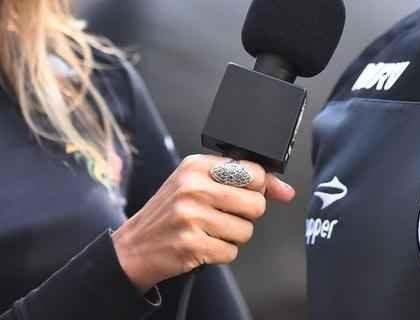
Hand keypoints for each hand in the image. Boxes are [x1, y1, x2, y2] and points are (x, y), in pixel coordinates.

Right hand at [110, 155, 294, 290]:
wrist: (134, 247)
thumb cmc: (169, 214)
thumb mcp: (196, 185)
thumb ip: (241, 182)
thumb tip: (285, 190)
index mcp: (196, 166)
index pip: (251, 171)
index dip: (258, 187)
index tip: (250, 193)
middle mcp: (193, 187)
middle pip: (255, 203)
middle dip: (246, 215)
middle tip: (223, 215)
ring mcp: (192, 216)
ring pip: (246, 230)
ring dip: (233, 236)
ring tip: (210, 230)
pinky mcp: (192, 244)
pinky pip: (231, 252)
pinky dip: (221, 252)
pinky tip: (203, 244)